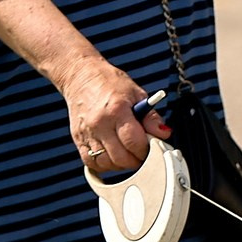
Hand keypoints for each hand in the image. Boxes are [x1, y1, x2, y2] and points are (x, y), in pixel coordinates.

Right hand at [58, 55, 159, 173]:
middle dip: (136, 160)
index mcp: (116, 110)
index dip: (147, 151)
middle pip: (120, 158)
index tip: (153, 149)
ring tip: (128, 153)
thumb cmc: (110, 84)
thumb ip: (151, 117)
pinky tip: (112, 156)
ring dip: (121, 165)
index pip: (134, 142)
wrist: (81, 76)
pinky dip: (104, 164)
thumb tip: (163, 133)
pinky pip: (91, 162)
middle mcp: (99, 123)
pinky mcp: (77, 139)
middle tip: (142, 154)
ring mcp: (86, 133)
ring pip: (106, 164)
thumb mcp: (137, 94)